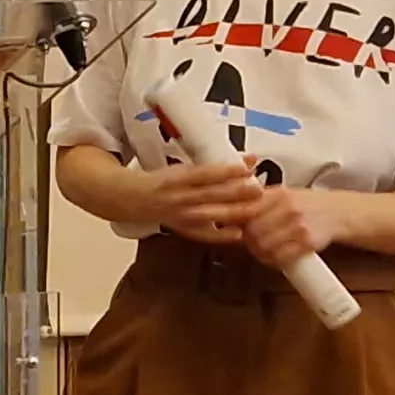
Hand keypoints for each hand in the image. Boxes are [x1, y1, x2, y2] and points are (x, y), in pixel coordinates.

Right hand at [140, 158, 264, 246]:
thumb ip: (216, 165)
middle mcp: (180, 197)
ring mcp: (183, 216)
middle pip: (212, 194)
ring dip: (235, 212)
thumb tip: (248, 159)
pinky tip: (240, 234)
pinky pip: (206, 235)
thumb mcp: (185, 167)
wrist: (135, 200)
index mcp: (179, 177)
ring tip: (256, 208)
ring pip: (212, 214)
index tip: (247, 167)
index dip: (227, 171)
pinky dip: (223, 235)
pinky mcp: (185, 230)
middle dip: (237, 192)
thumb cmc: (164, 181)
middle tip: (258, 189)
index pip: (206, 173)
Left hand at [240, 183, 350, 269]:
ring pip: (264, 246)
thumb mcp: (284, 194)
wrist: (337, 212)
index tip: (234, 227)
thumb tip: (231, 211)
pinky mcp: (307, 243)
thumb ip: (260, 201)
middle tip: (250, 242)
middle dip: (248, 240)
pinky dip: (273, 260)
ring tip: (261, 250)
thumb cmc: (307, 204)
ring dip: (259, 252)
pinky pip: (281, 257)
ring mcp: (298, 226)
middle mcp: (288, 208)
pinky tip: (274, 257)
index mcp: (279, 194)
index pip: (246, 209)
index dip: (236, 222)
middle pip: (252, 231)